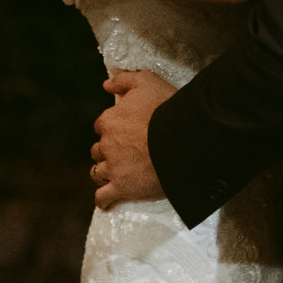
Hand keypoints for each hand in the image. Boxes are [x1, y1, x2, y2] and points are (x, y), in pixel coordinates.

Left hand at [90, 68, 176, 209]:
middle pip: (98, 150)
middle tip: (126, 153)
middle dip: (108, 151)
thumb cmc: (167, 108)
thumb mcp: (146, 81)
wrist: (184, 138)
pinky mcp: (123, 189)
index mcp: (109, 121)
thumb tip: (106, 83)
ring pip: (98, 173)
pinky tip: (109, 201)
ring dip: (105, 173)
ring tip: (119, 174)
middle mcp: (107, 145)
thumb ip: (124, 80)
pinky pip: (103, 198)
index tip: (125, 132)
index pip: (101, 126)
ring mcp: (113, 169)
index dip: (113, 129)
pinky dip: (104, 200)